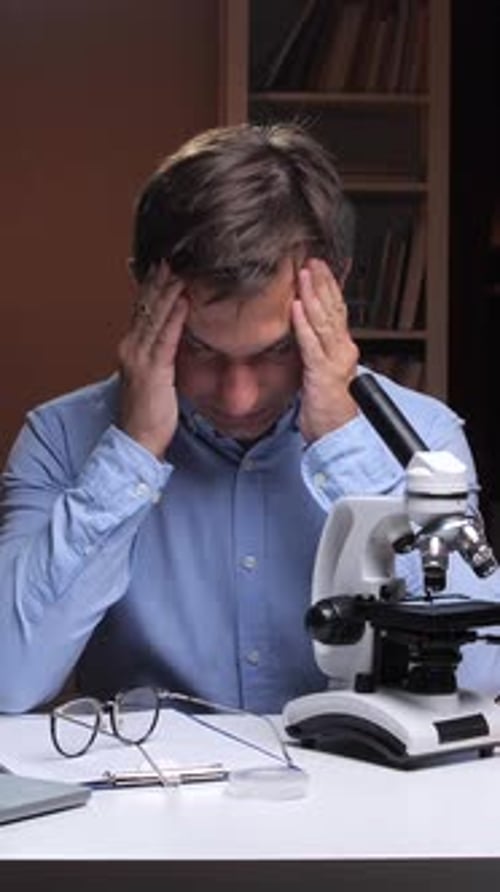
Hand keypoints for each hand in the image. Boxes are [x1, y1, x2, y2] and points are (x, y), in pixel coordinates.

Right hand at [118, 262, 188, 457]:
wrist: (137, 440)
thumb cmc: (149, 413)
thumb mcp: (155, 376)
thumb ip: (163, 355)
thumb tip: (180, 337)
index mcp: (131, 348)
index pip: (143, 309)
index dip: (153, 286)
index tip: (164, 265)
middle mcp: (131, 347)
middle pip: (147, 306)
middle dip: (159, 280)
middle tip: (173, 255)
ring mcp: (139, 358)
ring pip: (155, 316)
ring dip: (169, 291)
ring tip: (180, 268)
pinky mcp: (151, 370)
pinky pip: (166, 338)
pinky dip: (176, 317)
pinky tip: (185, 300)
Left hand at [292, 258, 358, 442]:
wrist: (336, 434)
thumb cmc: (326, 408)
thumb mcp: (319, 372)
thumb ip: (314, 351)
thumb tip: (301, 331)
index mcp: (341, 349)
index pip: (336, 311)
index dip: (328, 287)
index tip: (318, 268)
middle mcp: (342, 351)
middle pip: (333, 310)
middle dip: (322, 283)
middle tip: (311, 261)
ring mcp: (334, 361)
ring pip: (323, 321)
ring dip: (312, 296)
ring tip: (304, 276)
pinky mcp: (323, 374)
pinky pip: (311, 344)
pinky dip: (303, 324)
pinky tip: (296, 307)